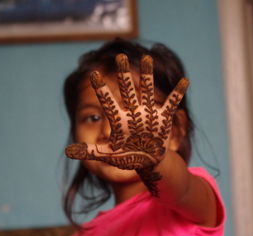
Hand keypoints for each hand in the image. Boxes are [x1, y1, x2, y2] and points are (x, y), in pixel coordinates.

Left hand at [65, 54, 187, 170]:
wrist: (148, 161)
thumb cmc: (127, 157)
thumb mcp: (108, 155)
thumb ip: (90, 151)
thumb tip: (68, 150)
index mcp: (119, 119)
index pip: (107, 101)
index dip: (101, 88)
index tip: (93, 73)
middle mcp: (132, 112)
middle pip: (127, 89)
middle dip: (124, 74)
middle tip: (119, 56)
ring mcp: (148, 113)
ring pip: (147, 90)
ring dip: (148, 75)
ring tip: (148, 58)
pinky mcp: (163, 118)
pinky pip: (171, 103)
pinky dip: (178, 93)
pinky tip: (185, 81)